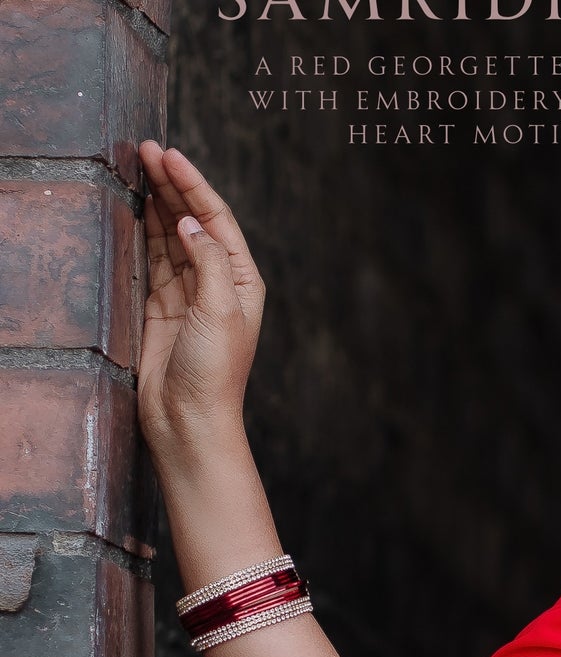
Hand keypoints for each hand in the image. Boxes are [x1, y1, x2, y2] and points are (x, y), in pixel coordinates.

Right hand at [137, 142, 265, 465]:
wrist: (188, 419)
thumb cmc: (213, 373)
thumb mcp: (220, 310)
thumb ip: (207, 261)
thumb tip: (189, 222)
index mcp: (241, 283)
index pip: (218, 221)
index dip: (194, 186)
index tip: (170, 155)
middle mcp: (217, 284)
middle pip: (193, 221)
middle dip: (172, 185)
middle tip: (146, 148)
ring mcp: (187, 294)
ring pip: (169, 235)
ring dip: (155, 200)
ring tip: (137, 164)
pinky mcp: (161, 306)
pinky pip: (152, 257)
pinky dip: (142, 230)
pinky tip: (133, 204)